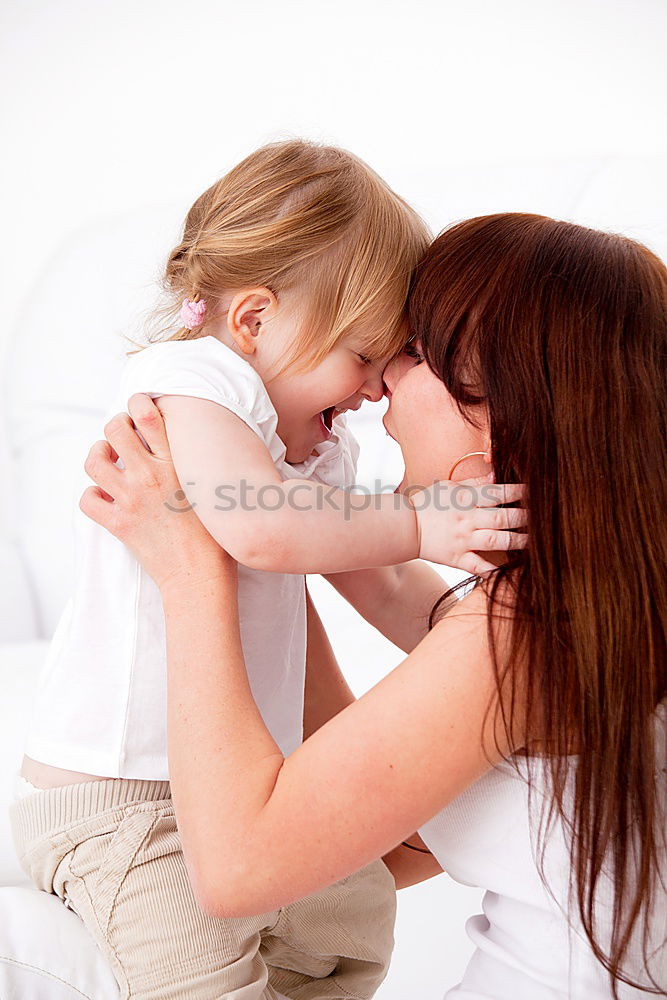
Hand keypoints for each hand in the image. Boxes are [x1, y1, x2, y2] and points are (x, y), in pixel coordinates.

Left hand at [79, 393, 233, 593]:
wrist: (200, 575)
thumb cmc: (216, 535)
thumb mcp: (213, 489)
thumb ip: (198, 464)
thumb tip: (194, 446)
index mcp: (176, 463)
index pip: (147, 414)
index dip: (138, 403)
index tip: (139, 407)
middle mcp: (150, 476)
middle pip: (114, 429)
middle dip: (115, 428)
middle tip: (123, 439)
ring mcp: (131, 499)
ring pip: (94, 461)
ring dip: (98, 456)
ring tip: (108, 461)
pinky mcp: (118, 523)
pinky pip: (87, 499)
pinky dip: (92, 496)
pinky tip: (106, 498)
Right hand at [408, 477, 527, 575]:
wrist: (403, 527)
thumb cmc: (426, 504)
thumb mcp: (448, 486)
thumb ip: (474, 482)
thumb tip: (495, 475)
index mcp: (465, 499)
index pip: (498, 493)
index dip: (519, 491)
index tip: (535, 491)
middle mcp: (467, 519)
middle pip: (502, 517)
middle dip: (524, 517)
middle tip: (542, 518)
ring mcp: (462, 540)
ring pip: (495, 540)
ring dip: (517, 541)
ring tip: (533, 542)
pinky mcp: (456, 558)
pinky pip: (477, 566)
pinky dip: (493, 570)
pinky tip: (508, 570)